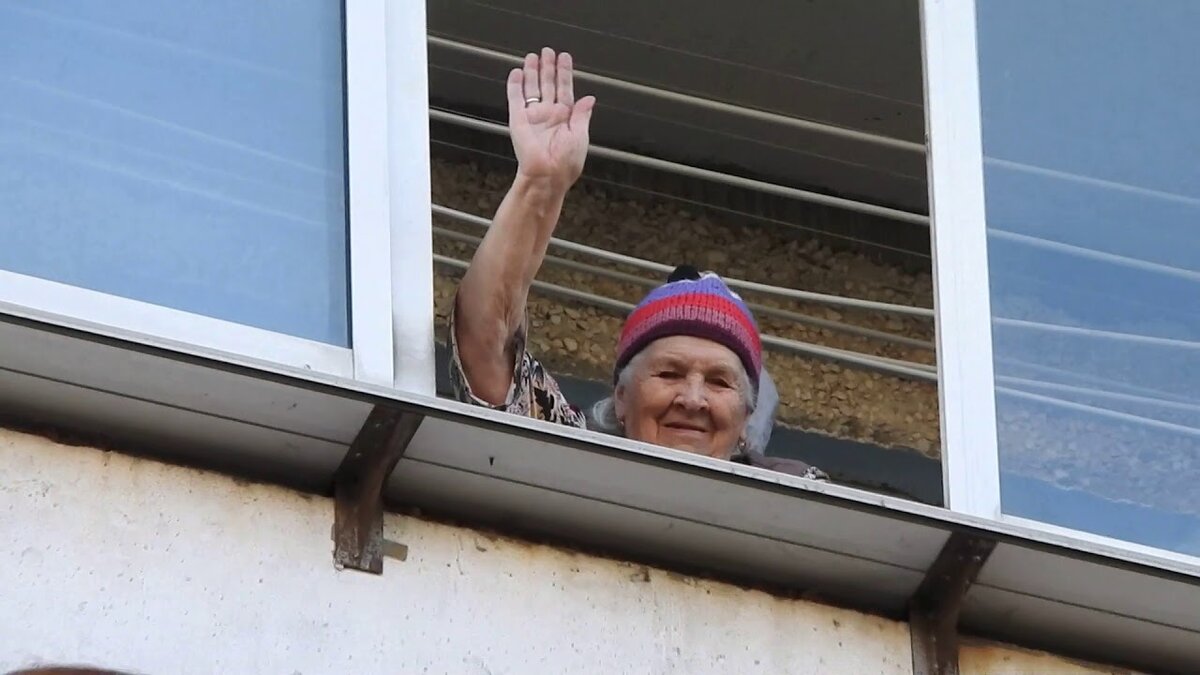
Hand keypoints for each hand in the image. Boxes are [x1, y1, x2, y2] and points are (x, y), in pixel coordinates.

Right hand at [507, 47, 595, 191]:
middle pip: (548, 85)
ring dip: (533, 72)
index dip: (565, 73)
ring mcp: (533, 116)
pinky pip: (515, 99)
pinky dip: (515, 85)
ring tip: (533, 56)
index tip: (564, 58)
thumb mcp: (580, 136)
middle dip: (548, 67)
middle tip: (547, 51)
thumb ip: (582, 115)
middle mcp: (549, 115)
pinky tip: (517, 73)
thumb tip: (589, 99)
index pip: (565, 89)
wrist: (547, 176)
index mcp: (566, 119)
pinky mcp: (518, 120)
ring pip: (532, 88)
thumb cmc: (565, 163)